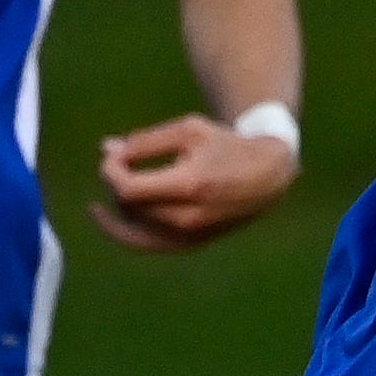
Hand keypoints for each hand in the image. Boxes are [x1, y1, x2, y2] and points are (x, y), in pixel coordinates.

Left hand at [91, 114, 297, 252]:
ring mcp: (190, 236)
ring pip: (131, 226)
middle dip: (116, 181)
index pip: (128, 188)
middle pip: (128, 205)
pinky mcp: (191, 245)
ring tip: (118, 183)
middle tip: (121, 161)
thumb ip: (146, 141)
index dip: (111, 170)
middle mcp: (189, 218)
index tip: (113, 155)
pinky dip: (123, 231)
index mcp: (190, 185)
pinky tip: (108, 214)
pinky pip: (145, 244)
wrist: (268, 176)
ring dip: (120, 203)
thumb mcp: (190, 130)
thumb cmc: (227, 146)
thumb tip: (107, 150)